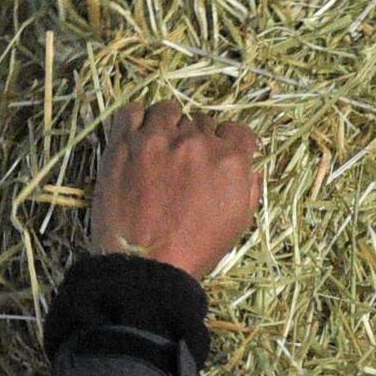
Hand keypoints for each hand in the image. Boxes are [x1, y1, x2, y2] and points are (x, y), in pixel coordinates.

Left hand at [79, 100, 260, 278]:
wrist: (145, 265)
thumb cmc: (195, 250)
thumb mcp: (239, 222)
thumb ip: (250, 187)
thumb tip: (250, 167)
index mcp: (229, 159)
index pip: (237, 130)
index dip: (229, 144)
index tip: (220, 155)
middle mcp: (196, 141)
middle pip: (202, 122)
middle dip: (198, 139)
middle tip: (186, 163)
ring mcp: (158, 138)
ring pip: (168, 110)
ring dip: (169, 124)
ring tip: (161, 145)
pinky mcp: (125, 142)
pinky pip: (132, 112)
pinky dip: (137, 119)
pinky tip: (138, 136)